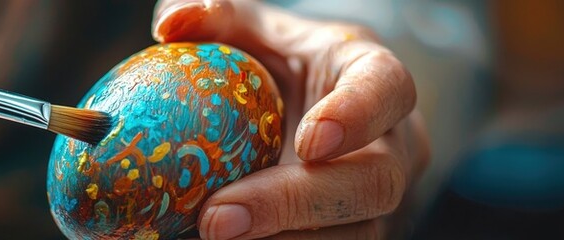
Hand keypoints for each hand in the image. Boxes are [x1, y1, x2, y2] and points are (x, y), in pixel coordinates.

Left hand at [152, 0, 429, 238]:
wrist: (309, 113)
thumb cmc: (280, 66)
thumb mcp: (255, 31)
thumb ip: (219, 18)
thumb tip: (171, 24)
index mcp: (376, 78)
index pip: (387, 90)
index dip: (357, 115)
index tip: (310, 142)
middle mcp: (391, 146)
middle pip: (375, 184)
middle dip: (295, 205)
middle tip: (218, 218)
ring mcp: (375, 201)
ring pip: (354, 235)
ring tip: (207, 238)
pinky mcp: (350, 234)